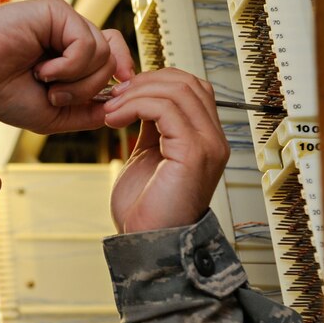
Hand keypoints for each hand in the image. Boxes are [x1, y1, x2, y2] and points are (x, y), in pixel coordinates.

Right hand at [0, 0, 133, 133]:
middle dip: (88, 89)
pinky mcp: (58, 12)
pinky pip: (86, 44)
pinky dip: (68, 66)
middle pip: (111, 60)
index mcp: (69, 56)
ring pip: (103, 55)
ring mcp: (65, 22)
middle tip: (55, 95)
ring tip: (44, 80)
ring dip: (75, 80)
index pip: (112, 55)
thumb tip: (117, 108)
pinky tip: (43, 69)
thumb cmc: (3, 93)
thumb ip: (86, 113)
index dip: (122, 72)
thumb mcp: (52, 115)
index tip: (120, 92)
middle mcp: (70, 36)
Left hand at [102, 68, 228, 232]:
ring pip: (177, 91)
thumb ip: (151, 127)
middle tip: (114, 96)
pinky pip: (166, 109)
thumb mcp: (147, 154)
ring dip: (136, 94)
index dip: (155, 80)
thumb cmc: (146, 207)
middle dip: (145, 81)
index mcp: (203, 137)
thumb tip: (140, 97)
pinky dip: (135, 106)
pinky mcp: (193, 153)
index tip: (122, 93)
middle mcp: (213, 139)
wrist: (148, 242)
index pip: (190, 87)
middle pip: (187, 82)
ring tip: (110, 110)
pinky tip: (114, 120)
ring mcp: (207, 145)